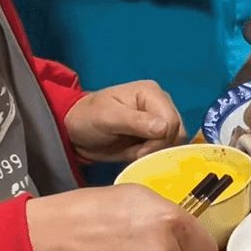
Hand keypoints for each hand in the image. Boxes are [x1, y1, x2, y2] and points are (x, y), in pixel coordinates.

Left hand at [64, 81, 184, 161]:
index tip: (139, 152)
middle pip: (177, 132)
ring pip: (174, 142)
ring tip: (135, 154)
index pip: (171, 120)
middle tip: (136, 154)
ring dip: (156, 153)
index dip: (159, 140)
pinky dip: (153, 156)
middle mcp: (161, 104)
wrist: (74, 132)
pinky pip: (165, 149)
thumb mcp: (107, 118)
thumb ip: (136, 121)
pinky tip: (137, 155)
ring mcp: (159, 120)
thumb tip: (165, 128)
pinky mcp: (155, 135)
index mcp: (151, 93)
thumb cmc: (87, 118)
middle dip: (158, 148)